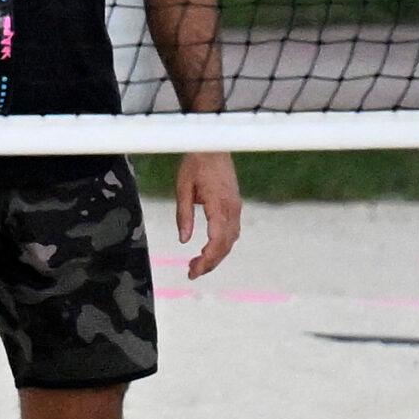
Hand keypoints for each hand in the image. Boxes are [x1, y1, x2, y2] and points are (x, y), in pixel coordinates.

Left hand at [173, 150, 240, 279]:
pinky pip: (232, 230)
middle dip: (210, 262)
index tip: (192, 271)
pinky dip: (222, 244)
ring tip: (197, 264)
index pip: (217, 241)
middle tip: (191, 273)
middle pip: (225, 245)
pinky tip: (208, 249)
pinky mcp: (235, 205)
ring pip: (230, 239)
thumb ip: (184, 215)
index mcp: (219, 205)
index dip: (206, 260)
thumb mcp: (182, 188)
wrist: (213, 145)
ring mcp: (236, 207)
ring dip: (216, 255)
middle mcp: (232, 209)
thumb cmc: (195, 163)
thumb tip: (184, 240)